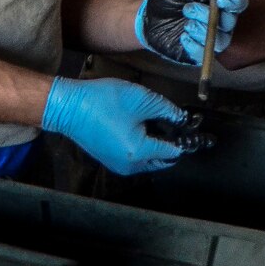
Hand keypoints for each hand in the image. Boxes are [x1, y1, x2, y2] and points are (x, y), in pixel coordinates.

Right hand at [41, 77, 186, 174]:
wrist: (69, 107)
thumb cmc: (102, 101)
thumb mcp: (141, 100)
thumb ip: (167, 110)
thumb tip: (183, 119)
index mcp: (139, 152)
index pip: (174, 151)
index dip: (187, 139)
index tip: (196, 129)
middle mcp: (130, 165)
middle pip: (163, 159)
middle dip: (173, 144)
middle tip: (178, 125)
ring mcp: (118, 165)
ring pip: (149, 160)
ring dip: (158, 146)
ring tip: (161, 124)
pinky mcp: (110, 160)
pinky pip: (136, 158)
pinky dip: (144, 147)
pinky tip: (144, 128)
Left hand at [134, 0, 248, 64]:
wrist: (151, 17)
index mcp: (220, 1)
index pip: (238, 2)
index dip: (233, 1)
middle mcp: (221, 21)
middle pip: (230, 22)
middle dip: (209, 15)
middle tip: (188, 8)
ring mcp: (212, 38)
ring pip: (221, 41)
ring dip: (202, 32)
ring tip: (186, 24)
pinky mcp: (200, 53)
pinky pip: (205, 54)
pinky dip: (194, 45)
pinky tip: (183, 37)